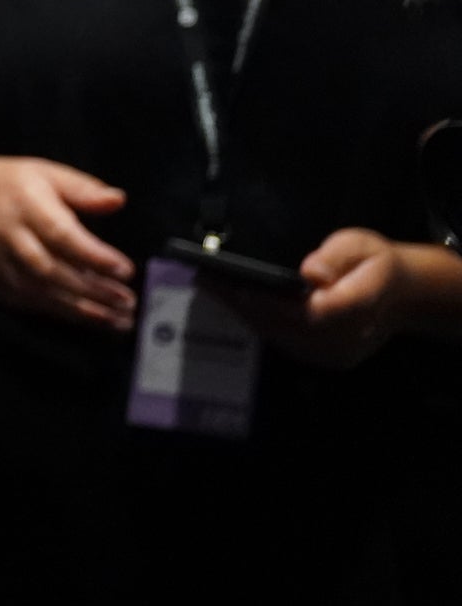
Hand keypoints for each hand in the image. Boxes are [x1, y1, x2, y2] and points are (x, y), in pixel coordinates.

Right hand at [0, 154, 137, 330]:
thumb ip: (83, 189)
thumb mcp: (46, 173)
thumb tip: (118, 200)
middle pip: (48, 269)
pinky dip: (55, 312)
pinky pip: (22, 300)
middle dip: (90, 290)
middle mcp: (4, 232)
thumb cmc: (10, 184)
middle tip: (127, 302)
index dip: (93, 256)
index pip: (60, 233)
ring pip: (35, 291)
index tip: (126, 270)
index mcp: (23, 201)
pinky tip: (86, 317)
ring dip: (78, 309)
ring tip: (115, 319)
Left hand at [219, 229, 413, 368]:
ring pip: (281, 337)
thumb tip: (311, 272)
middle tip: (205, 280)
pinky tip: (235, 305)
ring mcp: (335, 354)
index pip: (309, 312)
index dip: (269, 302)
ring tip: (211, 289)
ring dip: (244, 315)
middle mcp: (346, 337)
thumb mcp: (363, 245)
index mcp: (360, 306)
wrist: (401, 297)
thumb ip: (337, 256)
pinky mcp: (325, 360)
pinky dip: (258, 324)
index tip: (233, 285)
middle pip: (285, 326)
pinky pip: (285, 343)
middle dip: (241, 304)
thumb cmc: (376, 265)